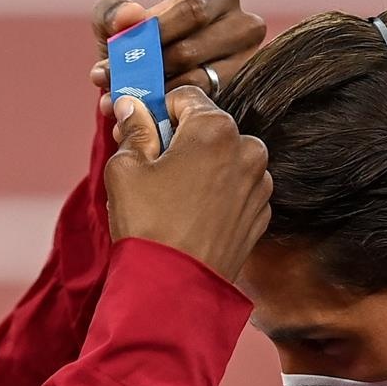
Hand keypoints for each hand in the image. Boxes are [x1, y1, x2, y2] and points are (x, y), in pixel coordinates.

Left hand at [88, 0, 266, 111]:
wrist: (153, 76)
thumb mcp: (120, 20)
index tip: (118, 54)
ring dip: (151, 94)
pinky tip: (139, 114)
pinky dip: (167, 112)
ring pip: (199, 83)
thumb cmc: (142, 40)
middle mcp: (243, 26)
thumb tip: (130, 16)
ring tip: (116, 101)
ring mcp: (247, 63)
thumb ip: (113, 12)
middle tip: (110, 84)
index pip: (190, 11)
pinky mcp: (240, 95)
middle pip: (192, 51)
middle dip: (145, 69)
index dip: (155, 33)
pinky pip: (203, 106)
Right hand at [104, 86, 271, 281]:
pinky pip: (234, 190)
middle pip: (207, 128)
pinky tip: (188, 215)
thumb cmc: (148, 225)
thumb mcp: (126, 168)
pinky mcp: (260, 214)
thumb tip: (132, 107)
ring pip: (222, 159)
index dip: (157, 109)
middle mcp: (248, 150)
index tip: (140, 125)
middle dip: (177, 138)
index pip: (185, 97)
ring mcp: (259, 185)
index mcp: (216, 129)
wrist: (174, 288)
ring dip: (198, 166)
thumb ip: (134, 129)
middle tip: (147, 161)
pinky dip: (214, 194)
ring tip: (167, 194)